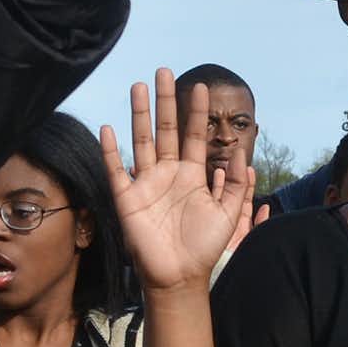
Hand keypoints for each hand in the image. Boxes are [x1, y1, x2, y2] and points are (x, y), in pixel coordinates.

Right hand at [100, 73, 254, 293]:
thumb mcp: (228, 215)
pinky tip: (107, 128)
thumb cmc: (204, 247)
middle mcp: (167, 173)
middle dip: (165, 100)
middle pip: (164, 129)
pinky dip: (110, 150)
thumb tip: (240, 156)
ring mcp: (146, 183)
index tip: (200, 86)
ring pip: (141, 141)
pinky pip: (116, 170)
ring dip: (139, 114)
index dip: (196, 112)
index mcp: (191, 174)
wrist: (180, 275)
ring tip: (138, 86)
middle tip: (163, 71)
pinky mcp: (127, 198)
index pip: (192, 135)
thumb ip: (237, 186)